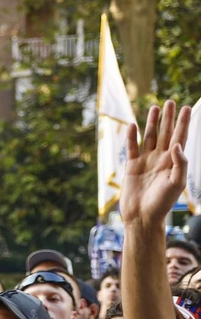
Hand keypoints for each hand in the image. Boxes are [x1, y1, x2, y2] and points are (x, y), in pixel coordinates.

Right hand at [121, 101, 191, 230]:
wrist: (142, 217)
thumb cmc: (162, 203)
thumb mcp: (177, 183)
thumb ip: (180, 163)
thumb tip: (177, 144)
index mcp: (173, 162)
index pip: (180, 137)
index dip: (184, 123)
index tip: (187, 108)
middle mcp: (161, 158)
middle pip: (166, 133)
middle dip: (169, 118)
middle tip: (171, 102)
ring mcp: (146, 161)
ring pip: (150, 137)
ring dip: (152, 123)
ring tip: (155, 108)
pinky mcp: (132, 167)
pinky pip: (132, 148)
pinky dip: (132, 137)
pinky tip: (132, 126)